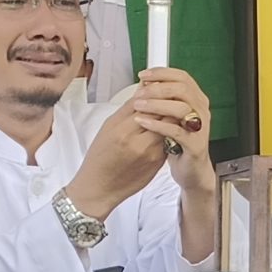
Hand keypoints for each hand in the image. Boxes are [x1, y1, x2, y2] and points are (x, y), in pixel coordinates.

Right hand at [69, 100, 171, 219]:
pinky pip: (168, 141)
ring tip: (168, 108)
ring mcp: (152, 154)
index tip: (159, 84)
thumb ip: (128, 108)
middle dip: (167, 101)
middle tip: (169, 93)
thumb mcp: (108, 127)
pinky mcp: (159, 163)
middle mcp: (140, 143)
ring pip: (169, 127)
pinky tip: (166, 126)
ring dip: (171, 116)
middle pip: (162, 114)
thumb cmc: (100, 156)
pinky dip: (169, 131)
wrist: (100, 188)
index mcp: (123, 131)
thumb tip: (144, 88)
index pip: (147, 103)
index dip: (156, 91)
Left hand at [128, 67, 216, 189]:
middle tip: (139, 93)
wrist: (192, 172)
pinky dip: (158, 125)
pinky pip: (177, 131)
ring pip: (181, 108)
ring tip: (139, 107)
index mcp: (196, 100)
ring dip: (157, 104)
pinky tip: (143, 122)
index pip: (182, 77)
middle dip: (157, 88)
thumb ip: (163, 101)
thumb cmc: (179, 144)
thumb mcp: (170, 118)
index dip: (162, 73)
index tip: (143, 75)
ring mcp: (200, 127)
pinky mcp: (195, 145)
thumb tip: (144, 83)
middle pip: (182, 89)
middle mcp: (201, 110)